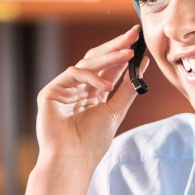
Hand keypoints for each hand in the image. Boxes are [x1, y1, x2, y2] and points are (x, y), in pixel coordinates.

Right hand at [20, 26, 148, 194]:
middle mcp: (78, 88)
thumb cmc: (92, 143)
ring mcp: (64, 89)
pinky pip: (72, 73)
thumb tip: (143, 65)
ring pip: (87, 63)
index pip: (109, 67)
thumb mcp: (115, 112)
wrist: (72, 161)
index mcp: (93, 93)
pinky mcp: (51, 92)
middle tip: (132, 34)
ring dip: (108, 57)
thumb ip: (127, 89)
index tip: (138, 40)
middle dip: (115, 46)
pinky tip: (105, 86)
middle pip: (97, 59)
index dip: (122, 53)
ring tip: (127, 54)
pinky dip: (91, 76)